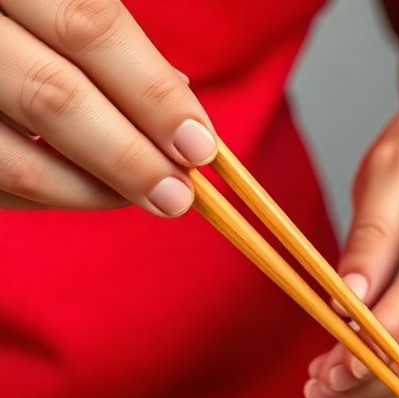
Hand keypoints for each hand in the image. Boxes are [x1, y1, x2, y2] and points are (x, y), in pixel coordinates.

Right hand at [0, 0, 215, 214]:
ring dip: (90, 190)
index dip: (151, 92)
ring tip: (145, 198)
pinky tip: (86, 188)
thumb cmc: (14, 12)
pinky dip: (44, 194)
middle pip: (53, 95)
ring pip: (13, 158)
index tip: (201, 146)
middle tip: (179, 196)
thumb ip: (97, 31)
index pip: (88, 25)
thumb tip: (179, 102)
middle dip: (129, 157)